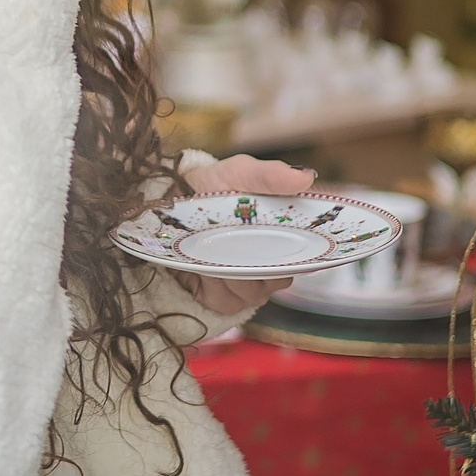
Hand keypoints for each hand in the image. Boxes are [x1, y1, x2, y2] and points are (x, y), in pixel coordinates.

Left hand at [173, 155, 317, 320]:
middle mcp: (272, 266)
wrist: (169, 203)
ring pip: (252, 293)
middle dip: (251, 261)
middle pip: (276, 279)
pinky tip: (200, 266)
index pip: (305, 257)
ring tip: (209, 248)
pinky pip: (227, 302)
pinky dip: (211, 285)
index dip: (293, 254)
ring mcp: (250, 286)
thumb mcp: (240, 173)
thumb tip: (304, 178)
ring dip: (228, 272)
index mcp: (286, 236)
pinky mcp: (224, 300)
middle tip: (228, 237)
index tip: (268, 238)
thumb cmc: (213, 186)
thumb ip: (269, 175)